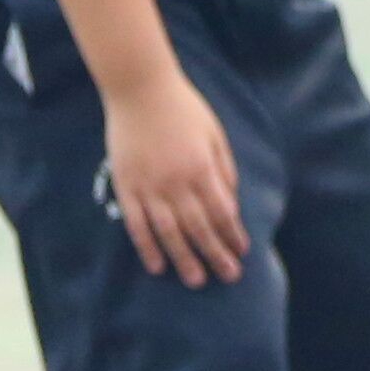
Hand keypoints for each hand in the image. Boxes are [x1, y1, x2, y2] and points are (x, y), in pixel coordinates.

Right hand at [101, 71, 248, 283]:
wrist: (140, 89)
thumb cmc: (183, 108)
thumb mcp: (214, 134)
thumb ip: (224, 169)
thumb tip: (231, 203)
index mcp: (202, 168)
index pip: (222, 212)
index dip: (233, 234)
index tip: (242, 251)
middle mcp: (177, 182)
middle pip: (200, 228)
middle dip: (216, 254)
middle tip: (228, 276)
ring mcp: (149, 186)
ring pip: (169, 233)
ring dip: (184, 259)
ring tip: (196, 281)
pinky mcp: (127, 186)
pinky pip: (137, 224)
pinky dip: (146, 248)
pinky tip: (157, 266)